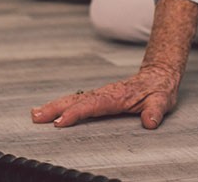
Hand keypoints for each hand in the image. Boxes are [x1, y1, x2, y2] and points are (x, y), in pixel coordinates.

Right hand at [31, 67, 179, 128]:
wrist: (158, 74)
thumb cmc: (158, 90)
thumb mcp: (162, 101)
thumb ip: (155, 111)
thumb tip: (150, 122)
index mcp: (116, 96)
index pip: (92, 106)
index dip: (75, 114)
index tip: (60, 122)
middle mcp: (104, 94)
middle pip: (75, 101)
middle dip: (54, 108)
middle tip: (36, 117)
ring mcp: (99, 94)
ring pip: (73, 99)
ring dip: (53, 106)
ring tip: (35, 114)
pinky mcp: (98, 96)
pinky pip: (76, 100)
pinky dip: (61, 105)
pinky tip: (50, 111)